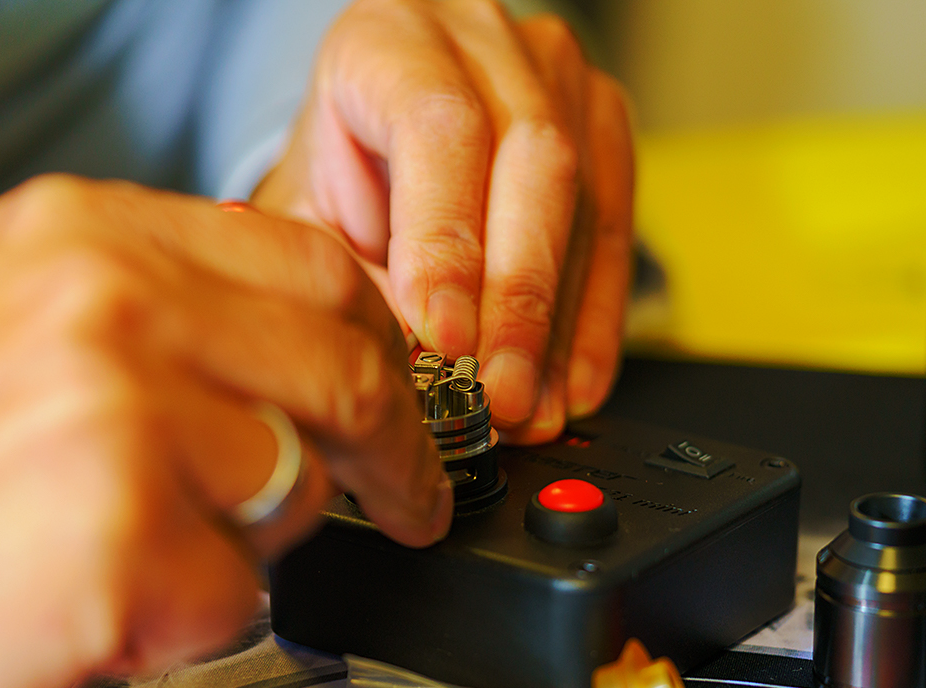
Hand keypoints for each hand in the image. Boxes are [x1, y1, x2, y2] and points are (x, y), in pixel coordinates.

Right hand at [0, 176, 450, 687]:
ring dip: (257, 542)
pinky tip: (101, 607)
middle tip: (404, 495)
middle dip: (397, 444)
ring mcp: (118, 408)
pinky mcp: (121, 532)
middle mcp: (106, 298)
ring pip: (304, 481)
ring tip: (148, 556)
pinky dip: (195, 617)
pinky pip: (243, 588)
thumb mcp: (24, 333)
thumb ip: (168, 316)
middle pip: (343, 357)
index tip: (401, 394)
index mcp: (86, 233)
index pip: (311, 263)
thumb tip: (304, 341)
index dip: (378, 342)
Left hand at [253, 0, 633, 442]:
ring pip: (584, 201)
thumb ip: (349, 279)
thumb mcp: (308, 220)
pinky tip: (571, 386)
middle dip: (516, 300)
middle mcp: (483, 39)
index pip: (436, 127)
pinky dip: (595, 320)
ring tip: (529, 410)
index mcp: (389, 38)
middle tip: (497, 396)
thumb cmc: (338, 173)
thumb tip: (409, 370)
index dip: (446, 240)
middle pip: (531, 161)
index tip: (441, 338)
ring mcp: (556, 75)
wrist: (374, 131)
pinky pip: (617, 229)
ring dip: (558, 325)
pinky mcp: (603, 123)